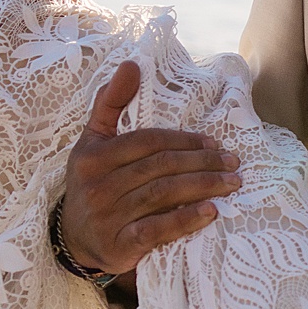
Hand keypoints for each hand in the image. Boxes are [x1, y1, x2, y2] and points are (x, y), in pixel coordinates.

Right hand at [58, 61, 241, 275]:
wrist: (75, 239)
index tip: (214, 143)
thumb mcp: (93, 141)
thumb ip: (110, 104)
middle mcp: (99, 184)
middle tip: (232, 162)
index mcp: (94, 155)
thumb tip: (132, 64)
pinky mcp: (120, 244)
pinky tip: (211, 212)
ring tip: (231, 183)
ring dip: (203, 186)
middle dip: (201, 162)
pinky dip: (185, 220)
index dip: (184, 140)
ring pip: (162, 194)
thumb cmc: (93, 183)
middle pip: (160, 166)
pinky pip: (157, 229)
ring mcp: (108, 215)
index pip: (147, 141)